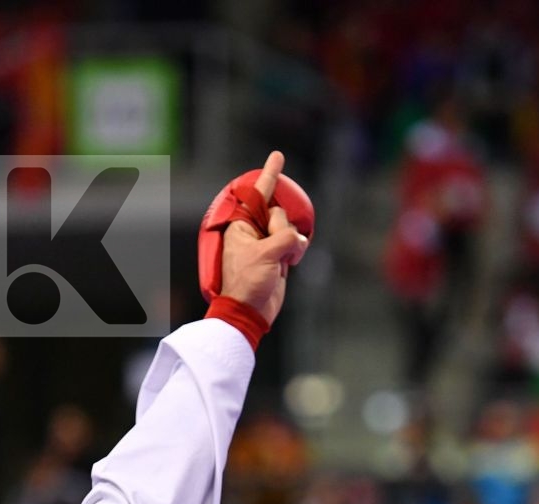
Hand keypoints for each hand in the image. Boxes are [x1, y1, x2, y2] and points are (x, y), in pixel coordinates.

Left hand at [219, 151, 309, 325]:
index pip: (258, 194)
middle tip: (273, 253)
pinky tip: (289, 265)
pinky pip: (295, 243)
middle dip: (281, 230)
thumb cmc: (248, 283)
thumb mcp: (265, 255)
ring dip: (291, 245)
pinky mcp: (278, 255)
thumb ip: (284, 239)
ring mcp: (267, 243)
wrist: (250, 312)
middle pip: (279, 214)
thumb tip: (297, 242)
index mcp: (241, 226)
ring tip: (280, 264)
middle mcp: (253, 231)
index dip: (269, 174)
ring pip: (289, 229)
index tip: (277, 156)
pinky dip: (296, 252)